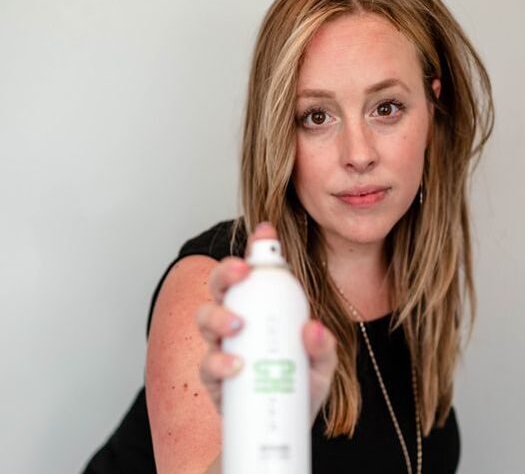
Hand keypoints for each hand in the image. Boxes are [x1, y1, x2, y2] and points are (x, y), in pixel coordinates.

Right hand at [196, 222, 337, 424]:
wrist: (281, 431)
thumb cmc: (299, 390)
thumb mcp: (321, 368)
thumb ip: (323, 347)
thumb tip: (313, 328)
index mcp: (264, 311)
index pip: (257, 275)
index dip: (258, 248)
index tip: (265, 230)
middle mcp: (239, 322)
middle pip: (221, 286)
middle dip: (227, 271)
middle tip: (243, 272)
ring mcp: (223, 348)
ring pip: (204, 317)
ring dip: (217, 314)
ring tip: (237, 323)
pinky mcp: (215, 379)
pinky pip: (207, 363)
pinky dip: (219, 362)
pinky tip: (235, 365)